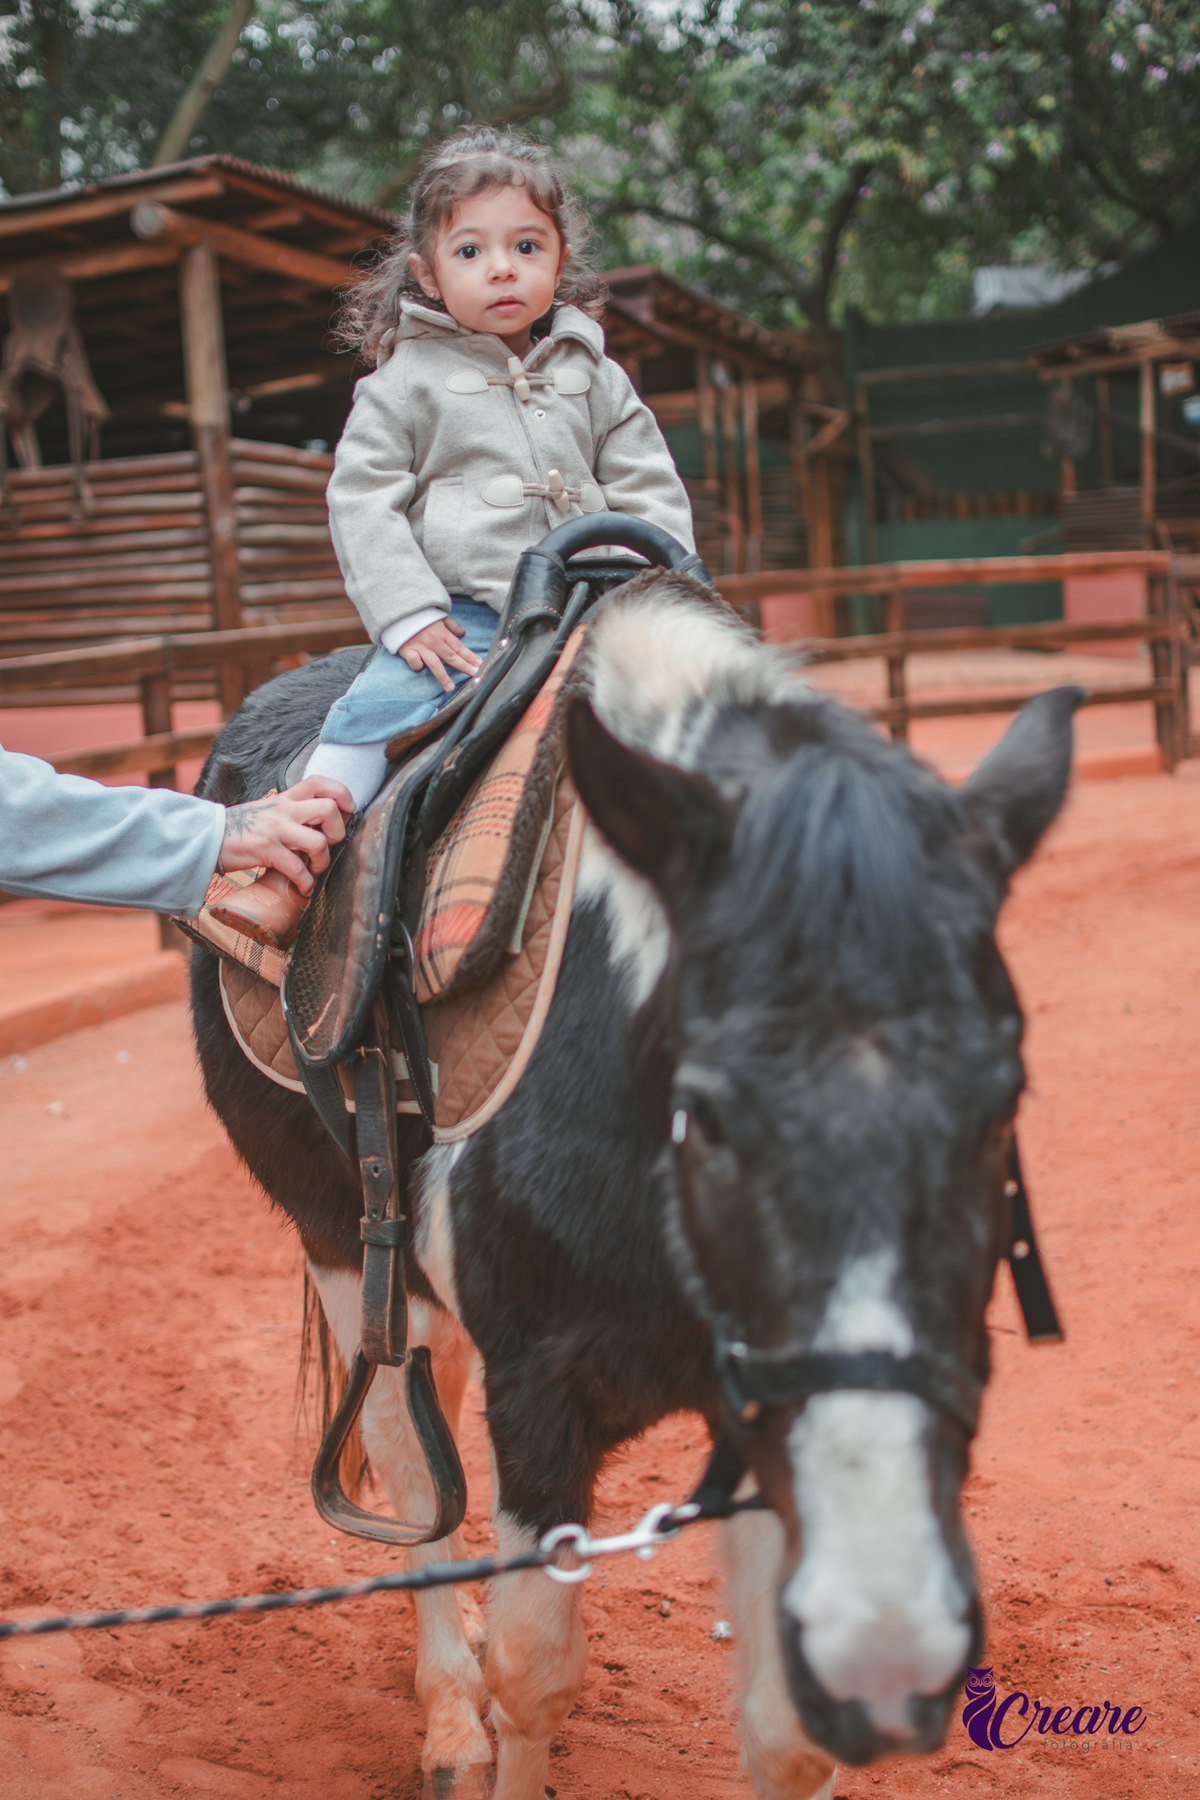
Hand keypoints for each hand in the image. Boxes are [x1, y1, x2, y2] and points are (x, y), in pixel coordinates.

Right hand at [219, 776, 354, 894]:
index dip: (341, 793)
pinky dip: (306, 882)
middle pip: (328, 809)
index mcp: (284, 799)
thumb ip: (290, 812)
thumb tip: (318, 824)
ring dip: (323, 861)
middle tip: (329, 844)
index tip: (348, 809)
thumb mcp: (267, 811)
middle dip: (338, 831)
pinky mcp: (265, 850)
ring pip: (318, 841)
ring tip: (315, 869)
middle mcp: (282, 810)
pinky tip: (303, 887)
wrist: (206, 838)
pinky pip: (297, 868)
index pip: (318, 782)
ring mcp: (274, 830)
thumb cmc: (240, 828)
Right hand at [400, 616, 482, 692]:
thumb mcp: (438, 617)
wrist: (400, 612)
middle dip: (465, 667)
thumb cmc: (420, 616)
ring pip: (435, 664)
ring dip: (443, 676)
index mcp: (443, 634)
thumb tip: (462, 633)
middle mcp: (434, 642)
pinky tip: (421, 669)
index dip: (470, 657)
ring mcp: (421, 647)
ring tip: (450, 688)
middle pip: (452, 657)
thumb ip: (451, 625)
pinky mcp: (408, 650)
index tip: (480, 665)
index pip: (460, 648)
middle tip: (475, 675)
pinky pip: (414, 661)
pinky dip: (418, 665)